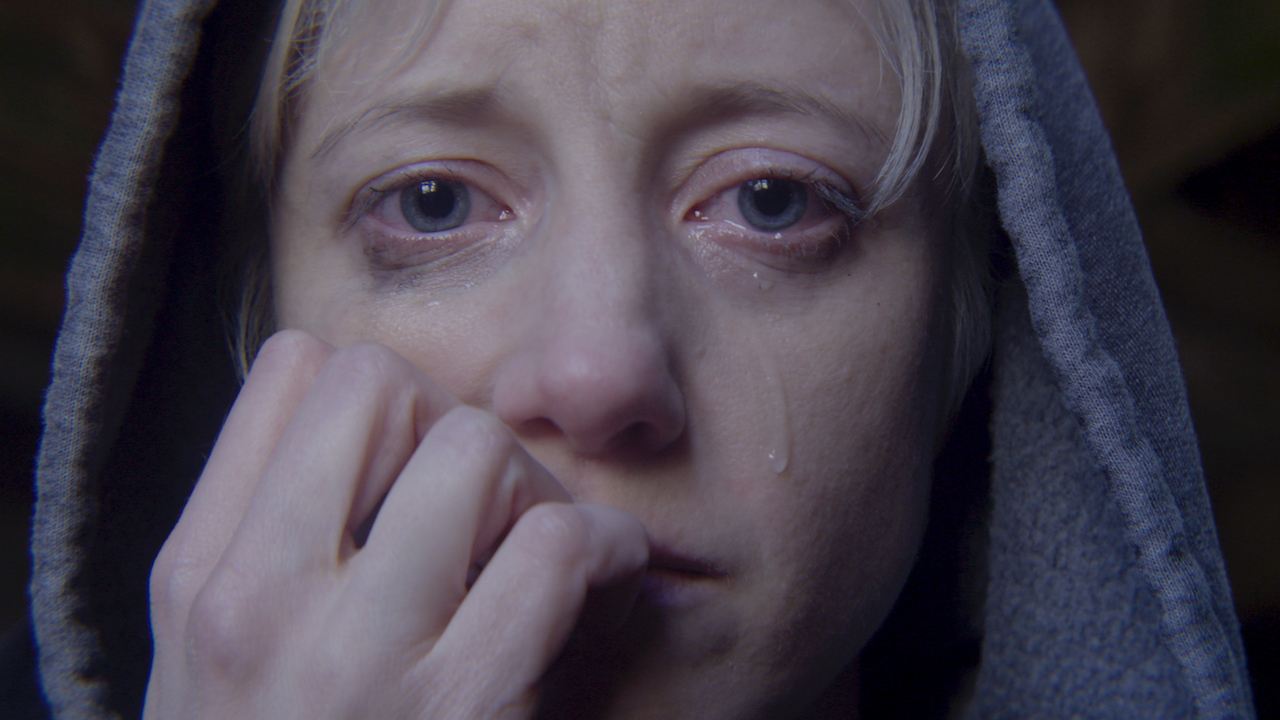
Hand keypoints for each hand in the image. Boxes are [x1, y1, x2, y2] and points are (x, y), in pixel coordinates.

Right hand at [143, 330, 648, 718]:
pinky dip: (603, 544)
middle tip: (482, 497)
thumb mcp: (216, 651)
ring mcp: (362, 655)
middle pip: (386, 386)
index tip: (412, 457)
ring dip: (530, 485)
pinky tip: (604, 572)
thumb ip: (268, 529)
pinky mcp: (466, 706)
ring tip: (538, 543)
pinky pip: (554, 548)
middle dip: (453, 422)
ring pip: (476, 451)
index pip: (297, 370)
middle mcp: (262, 599)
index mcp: (203, 572)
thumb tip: (378, 415)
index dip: (378, 393)